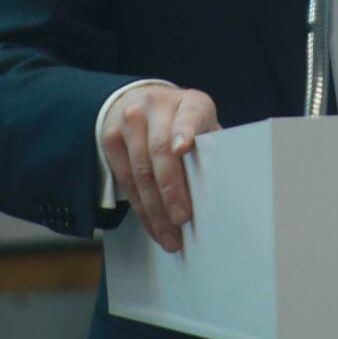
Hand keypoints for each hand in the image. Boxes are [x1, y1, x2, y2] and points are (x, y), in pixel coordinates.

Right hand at [99, 84, 219, 251]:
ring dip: (155, 209)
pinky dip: (142, 209)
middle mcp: (156, 105)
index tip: (182, 149)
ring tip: (170, 237)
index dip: (185, 131)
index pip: (189, 115)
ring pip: (141, 171)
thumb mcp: (203, 125)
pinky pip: (126, 180)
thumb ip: (211, 147)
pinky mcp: (110, 138)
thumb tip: (227, 188)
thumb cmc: (183, 123)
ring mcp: (130, 120)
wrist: (140, 102)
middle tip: (182, 219)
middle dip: (171, 189)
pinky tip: (154, 226)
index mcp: (189, 102)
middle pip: (159, 150)